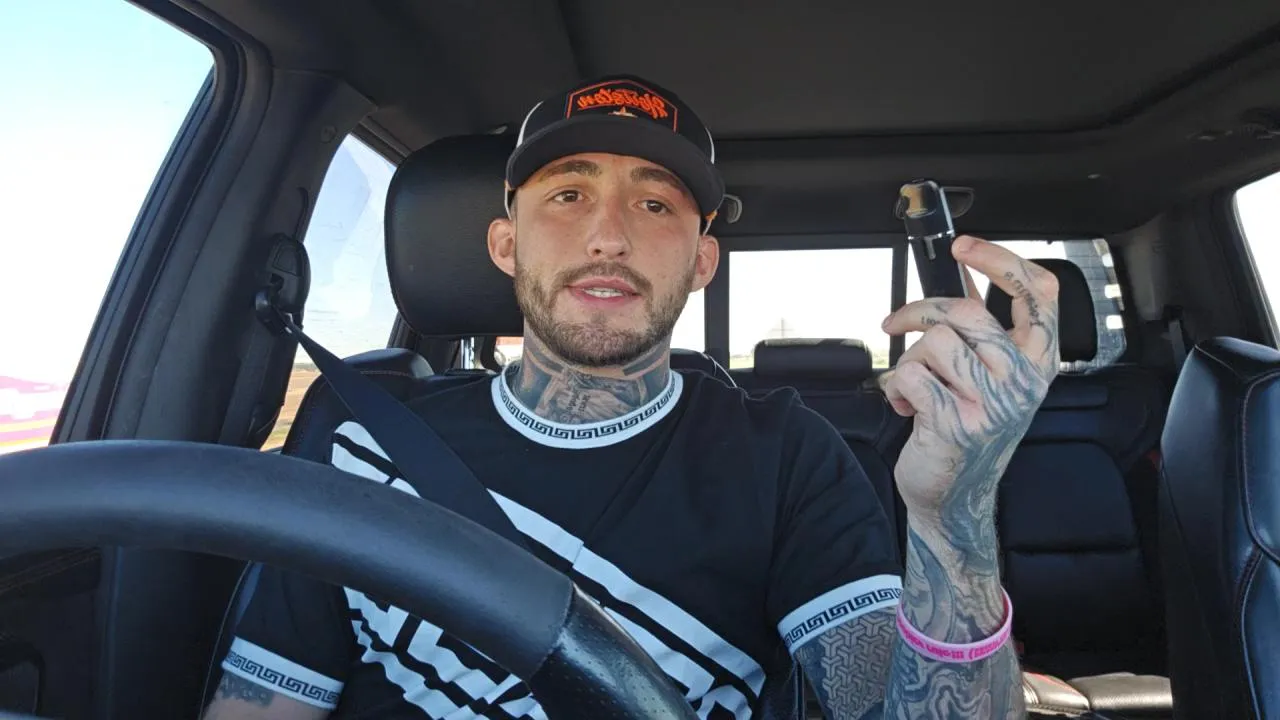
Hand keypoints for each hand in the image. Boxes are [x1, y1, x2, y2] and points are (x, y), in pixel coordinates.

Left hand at [879, 235, 1059, 532]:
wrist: (954, 498)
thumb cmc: (966, 429)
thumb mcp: (988, 378)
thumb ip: (980, 331)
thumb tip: (960, 276)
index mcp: (1037, 362)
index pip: (1038, 293)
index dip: (999, 259)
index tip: (964, 247)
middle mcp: (1023, 381)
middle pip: (967, 311)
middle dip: (918, 311)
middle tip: (895, 324)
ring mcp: (992, 404)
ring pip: (934, 342)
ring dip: (908, 359)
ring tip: (914, 385)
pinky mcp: (956, 423)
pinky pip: (908, 376)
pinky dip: (895, 389)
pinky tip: (907, 409)